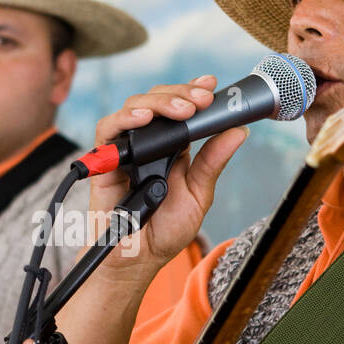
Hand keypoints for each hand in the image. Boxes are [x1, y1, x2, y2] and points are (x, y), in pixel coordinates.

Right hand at [89, 75, 245, 277]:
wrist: (137, 258)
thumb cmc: (165, 230)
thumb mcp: (198, 195)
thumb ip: (212, 163)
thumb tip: (238, 131)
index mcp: (174, 147)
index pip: (181, 108)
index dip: (194, 91)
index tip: (212, 85)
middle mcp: (149, 143)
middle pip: (159, 100)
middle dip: (181, 94)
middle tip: (202, 100)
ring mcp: (126, 148)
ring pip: (135, 107)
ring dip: (159, 102)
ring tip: (182, 109)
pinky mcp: (104, 159)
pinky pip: (108, 128)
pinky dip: (125, 118)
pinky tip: (144, 118)